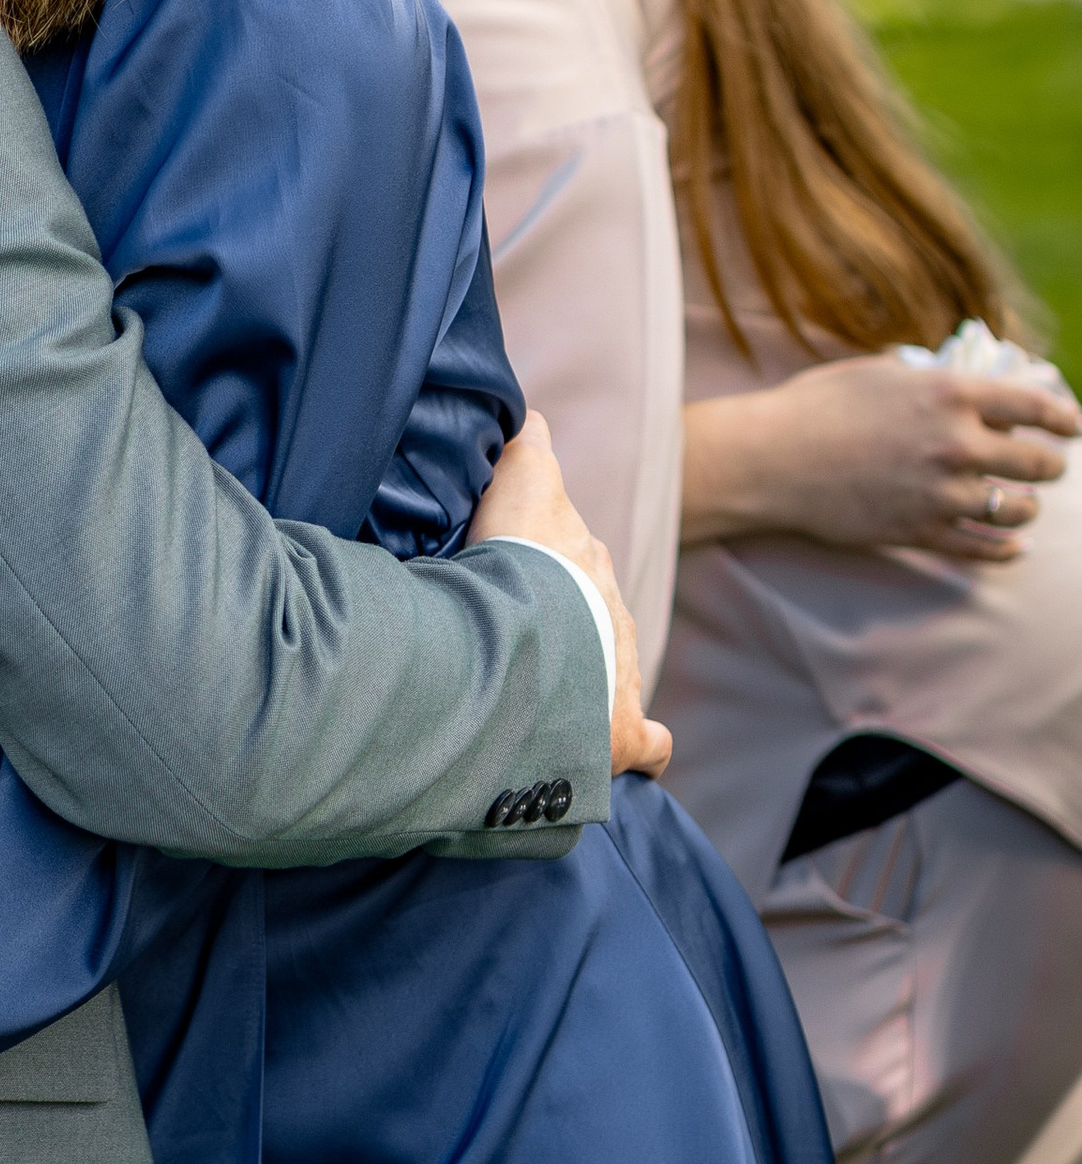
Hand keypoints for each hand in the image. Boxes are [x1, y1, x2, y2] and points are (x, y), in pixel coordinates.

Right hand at [470, 413, 670, 782]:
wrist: (533, 642)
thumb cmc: (517, 565)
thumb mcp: (522, 484)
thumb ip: (527, 449)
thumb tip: (534, 413)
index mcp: (579, 557)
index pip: (567, 549)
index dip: (541, 556)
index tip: (515, 570)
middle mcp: (608, 611)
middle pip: (591, 609)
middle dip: (564, 620)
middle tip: (513, 634)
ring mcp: (620, 673)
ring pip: (612, 668)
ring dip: (584, 682)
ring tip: (540, 699)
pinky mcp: (625, 731)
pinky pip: (650, 741)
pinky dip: (642, 744)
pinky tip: (622, 750)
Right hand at [681, 351, 1079, 560]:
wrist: (770, 459)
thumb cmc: (816, 406)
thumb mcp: (881, 373)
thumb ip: (933, 381)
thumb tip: (966, 387)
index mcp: (951, 394)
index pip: (1036, 406)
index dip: (1064, 418)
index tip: (1071, 426)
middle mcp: (957, 443)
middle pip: (1039, 462)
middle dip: (1049, 465)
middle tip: (1047, 466)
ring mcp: (941, 493)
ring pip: (1018, 509)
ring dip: (1026, 507)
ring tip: (1021, 504)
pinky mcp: (921, 531)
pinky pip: (982, 548)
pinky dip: (1004, 549)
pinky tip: (1012, 546)